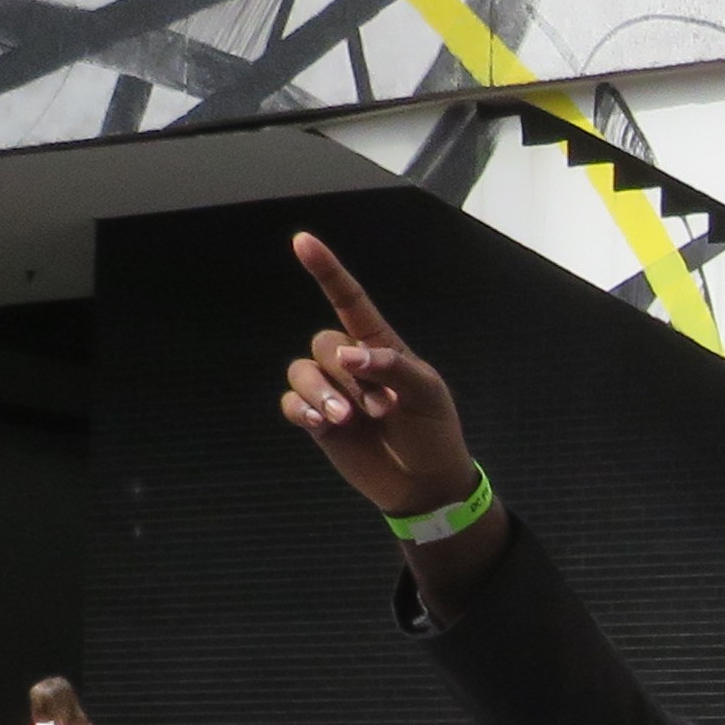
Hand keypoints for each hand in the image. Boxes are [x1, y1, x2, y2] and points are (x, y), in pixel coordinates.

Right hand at [281, 235, 480, 520]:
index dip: (327, 271)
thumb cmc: (433, 432)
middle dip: (347, 374)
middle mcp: (351, 364)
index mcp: (381, 347)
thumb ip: (391, 368)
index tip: (303, 241)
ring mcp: (333, 392)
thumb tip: (347, 355)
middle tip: (382, 408)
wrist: (426, 483)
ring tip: (347, 419)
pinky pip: (292, 403)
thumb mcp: (426, 394)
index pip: (349, 300)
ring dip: (321, 392)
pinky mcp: (319, 422)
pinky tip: (320, 422)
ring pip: (302, 372)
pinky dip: (301, 408)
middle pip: (324, 343)